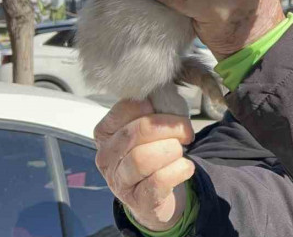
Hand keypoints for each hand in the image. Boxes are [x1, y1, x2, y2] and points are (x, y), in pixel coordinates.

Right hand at [94, 100, 195, 231]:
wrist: (155, 196)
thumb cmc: (152, 154)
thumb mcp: (148, 130)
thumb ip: (154, 109)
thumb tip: (167, 91)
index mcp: (106, 132)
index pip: (127, 108)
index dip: (157, 108)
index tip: (173, 114)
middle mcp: (106, 156)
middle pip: (138, 131)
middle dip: (170, 127)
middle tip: (186, 132)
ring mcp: (119, 181)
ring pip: (144, 158)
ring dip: (173, 150)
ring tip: (181, 152)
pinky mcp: (138, 200)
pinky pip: (159, 180)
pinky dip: (179, 170)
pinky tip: (185, 167)